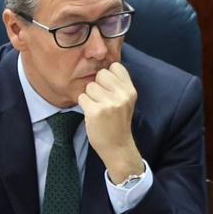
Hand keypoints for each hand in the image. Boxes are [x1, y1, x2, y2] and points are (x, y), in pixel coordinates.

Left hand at [78, 63, 141, 180]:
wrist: (117, 147)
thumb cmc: (118, 123)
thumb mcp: (125, 101)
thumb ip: (118, 85)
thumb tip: (102, 67)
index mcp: (130, 90)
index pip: (116, 66)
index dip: (108, 75)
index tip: (108, 87)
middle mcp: (121, 95)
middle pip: (101, 74)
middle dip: (97, 85)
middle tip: (101, 100)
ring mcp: (109, 103)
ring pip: (89, 86)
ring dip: (89, 96)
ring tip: (97, 108)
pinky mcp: (95, 111)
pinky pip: (82, 97)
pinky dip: (84, 105)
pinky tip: (91, 114)